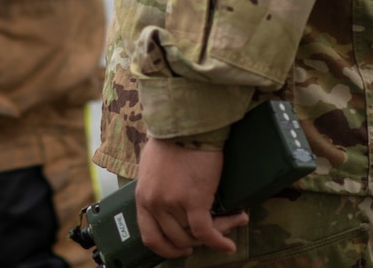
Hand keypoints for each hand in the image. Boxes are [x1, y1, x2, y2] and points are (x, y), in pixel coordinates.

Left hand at [134, 139, 251, 257]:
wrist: (188, 124)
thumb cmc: (172, 138)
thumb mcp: (151, 166)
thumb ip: (155, 188)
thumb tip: (167, 204)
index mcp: (142, 196)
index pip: (150, 236)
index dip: (166, 248)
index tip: (180, 249)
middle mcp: (155, 203)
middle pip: (175, 239)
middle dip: (195, 242)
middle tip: (209, 236)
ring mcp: (173, 203)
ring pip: (194, 235)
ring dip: (215, 234)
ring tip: (230, 222)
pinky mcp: (194, 200)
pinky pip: (207, 232)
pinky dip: (220, 240)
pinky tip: (228, 244)